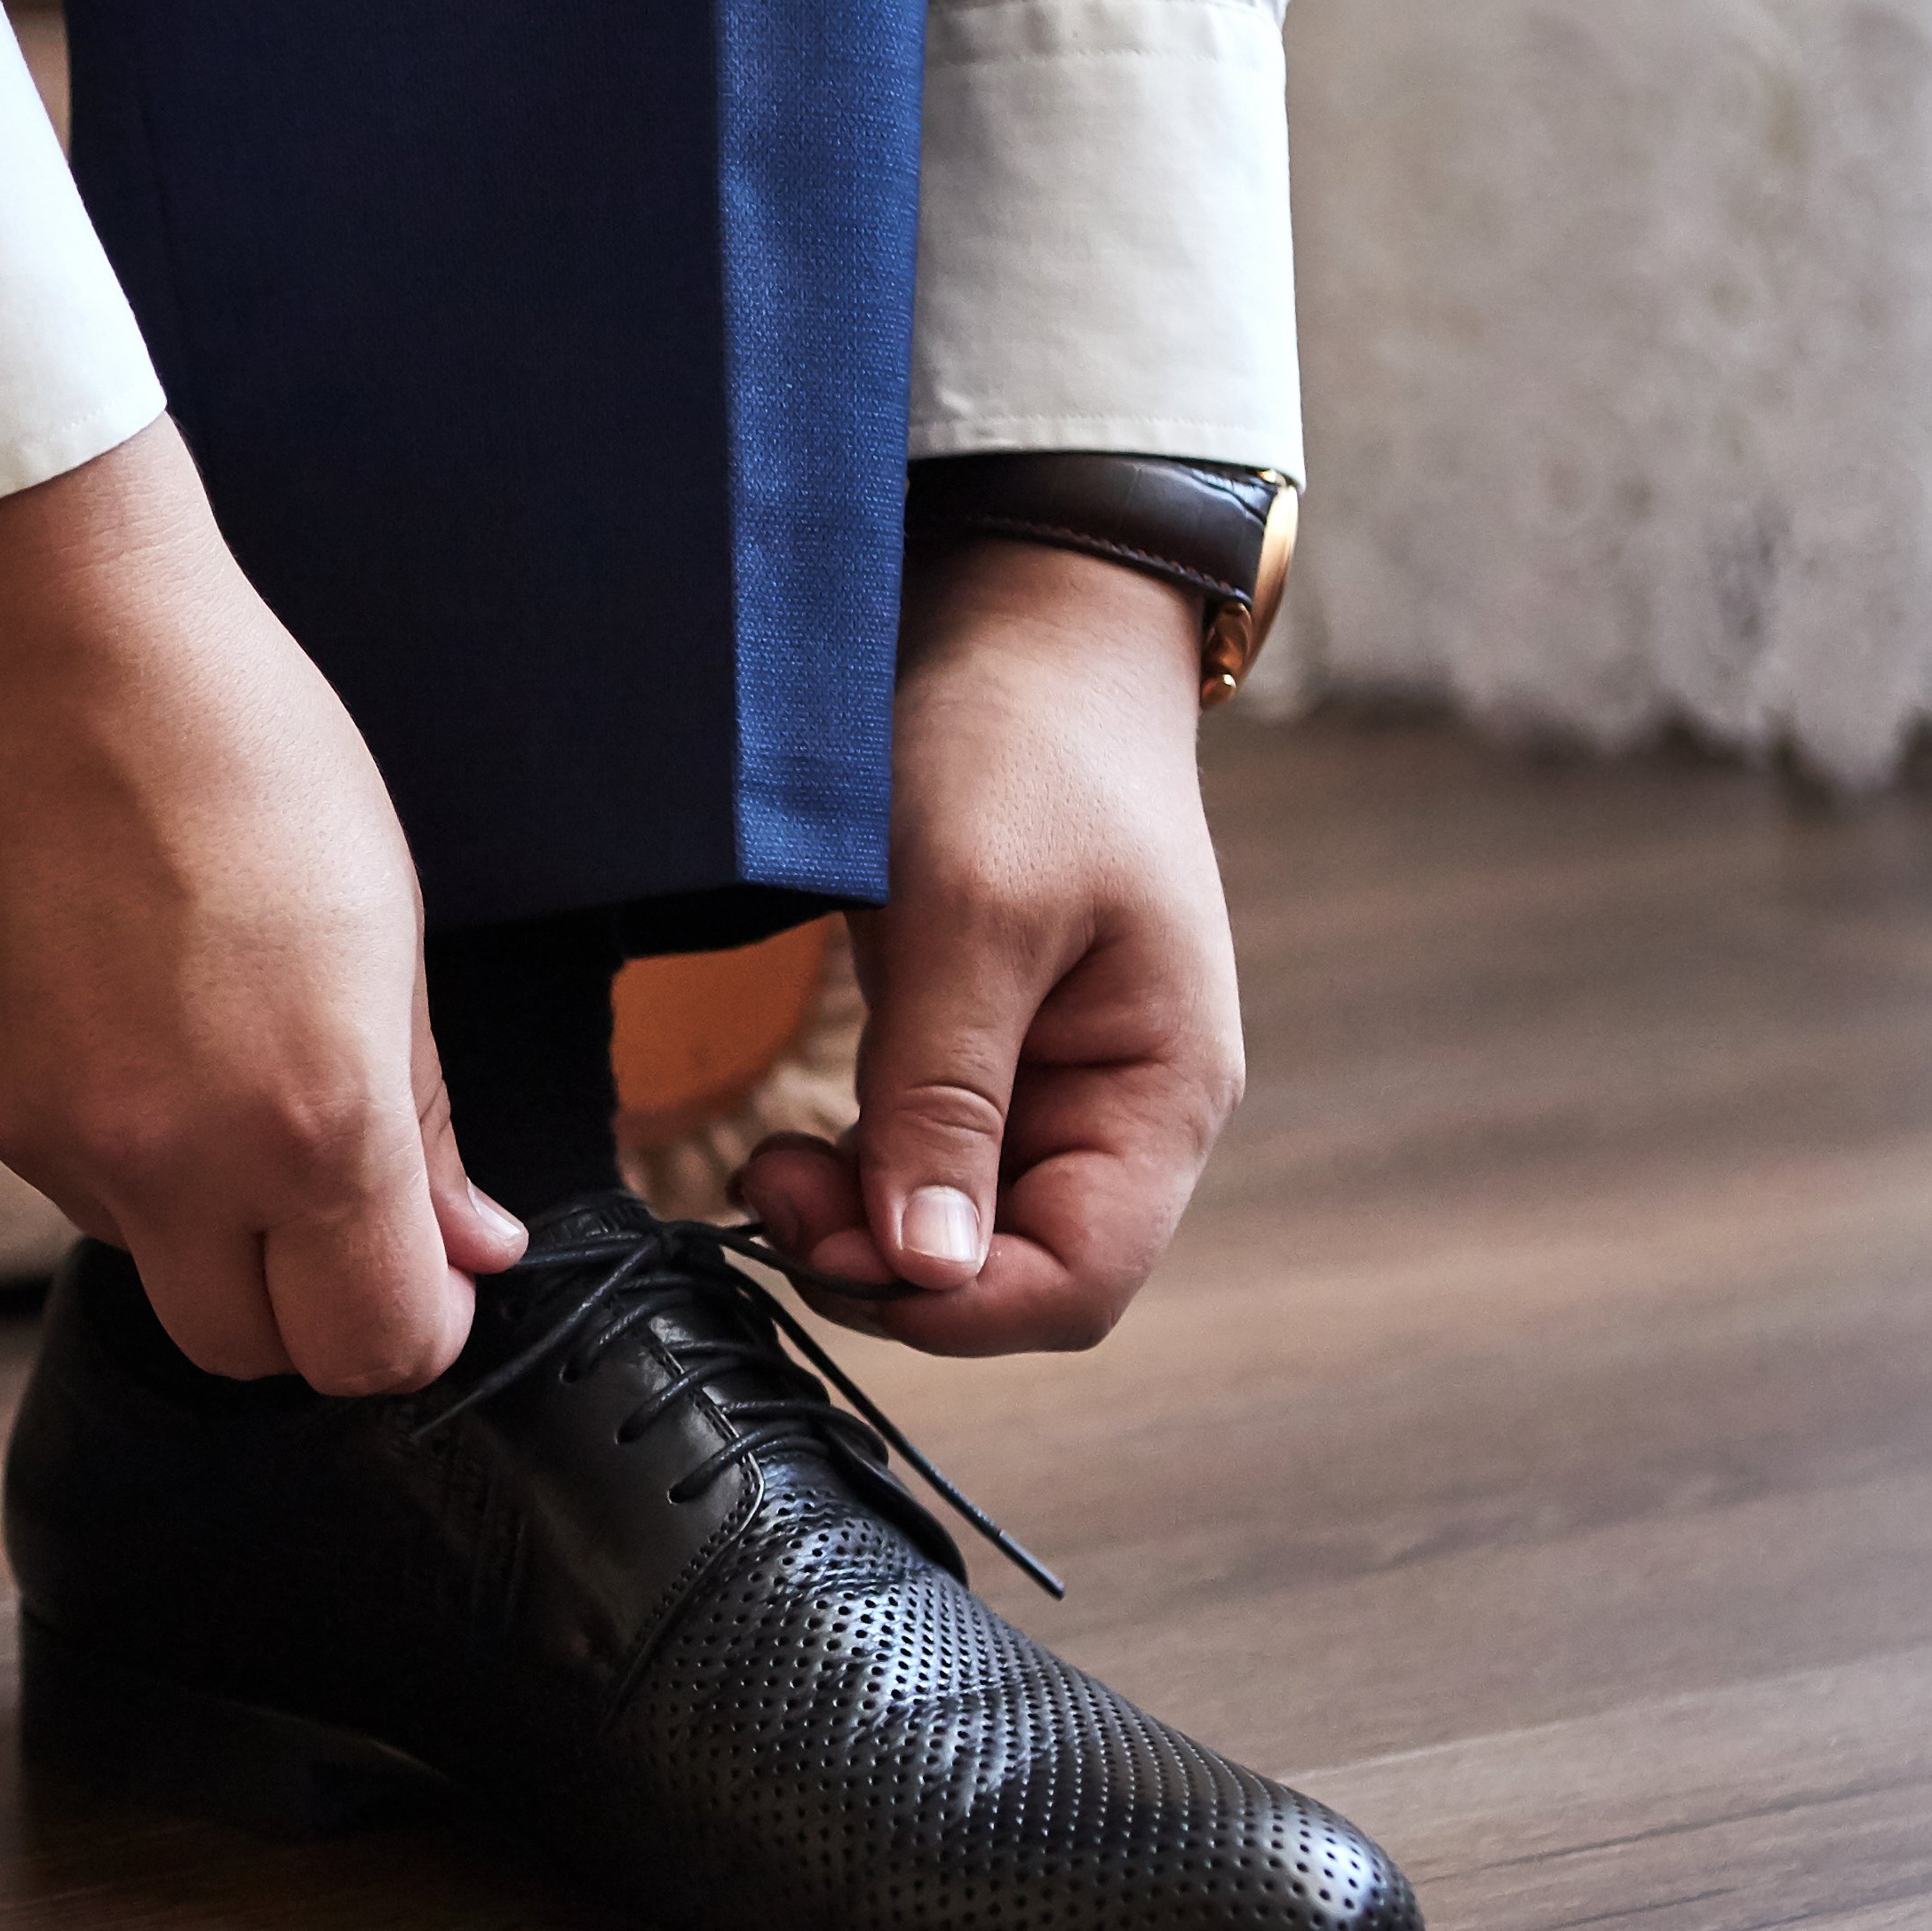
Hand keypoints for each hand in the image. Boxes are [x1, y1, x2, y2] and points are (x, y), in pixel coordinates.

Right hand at [0, 423, 522, 1393]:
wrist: (16, 626)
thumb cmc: (219, 729)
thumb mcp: (380, 916)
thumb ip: (419, 1109)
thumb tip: (465, 1238)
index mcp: (307, 1118)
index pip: (373, 1348)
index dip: (414, 1327)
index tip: (426, 1271)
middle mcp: (161, 1158)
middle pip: (239, 1348)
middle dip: (296, 1303)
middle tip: (325, 1195)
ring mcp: (37, 1131)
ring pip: (136, 1244)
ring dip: (185, 1194)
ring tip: (197, 1024)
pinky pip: (48, 1159)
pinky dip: (95, 1119)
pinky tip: (107, 986)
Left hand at [737, 536, 1240, 1353]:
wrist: (1018, 625)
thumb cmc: (1016, 745)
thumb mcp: (969, 914)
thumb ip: (946, 1095)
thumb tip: (924, 1268)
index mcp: (1162, 1092)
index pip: (1079, 1284)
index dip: (951, 1305)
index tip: (827, 1245)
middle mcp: (1122, 1112)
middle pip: (1011, 1274)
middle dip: (887, 1262)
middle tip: (769, 1187)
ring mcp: (1054, 1090)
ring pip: (955, 1231)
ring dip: (858, 1223)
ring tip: (769, 1159)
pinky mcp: (987, 1060)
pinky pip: (925, 1167)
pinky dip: (856, 1174)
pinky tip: (795, 1138)